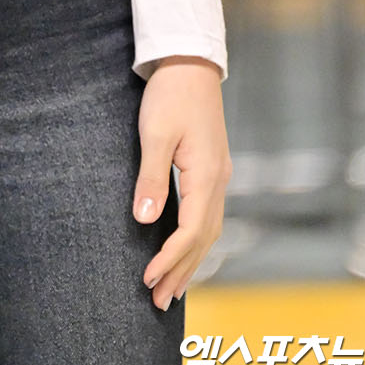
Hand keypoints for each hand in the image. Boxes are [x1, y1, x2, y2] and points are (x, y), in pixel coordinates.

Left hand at [132, 56, 231, 309]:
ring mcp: (219, 176)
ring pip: (208, 231)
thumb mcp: (155, 134)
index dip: (170, 260)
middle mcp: (219, 181)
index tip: (148, 280)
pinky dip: (196, 240)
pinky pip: (208, 216)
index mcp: (207, 176)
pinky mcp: (212, 169)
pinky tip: (185, 249)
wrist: (190, 62)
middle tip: (159, 302)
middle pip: (203, 240)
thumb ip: (152, 178)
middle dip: (181, 272)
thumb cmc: (170, 94)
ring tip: (173, 288)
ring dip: (190, 261)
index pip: (190, 232)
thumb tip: (145, 221)